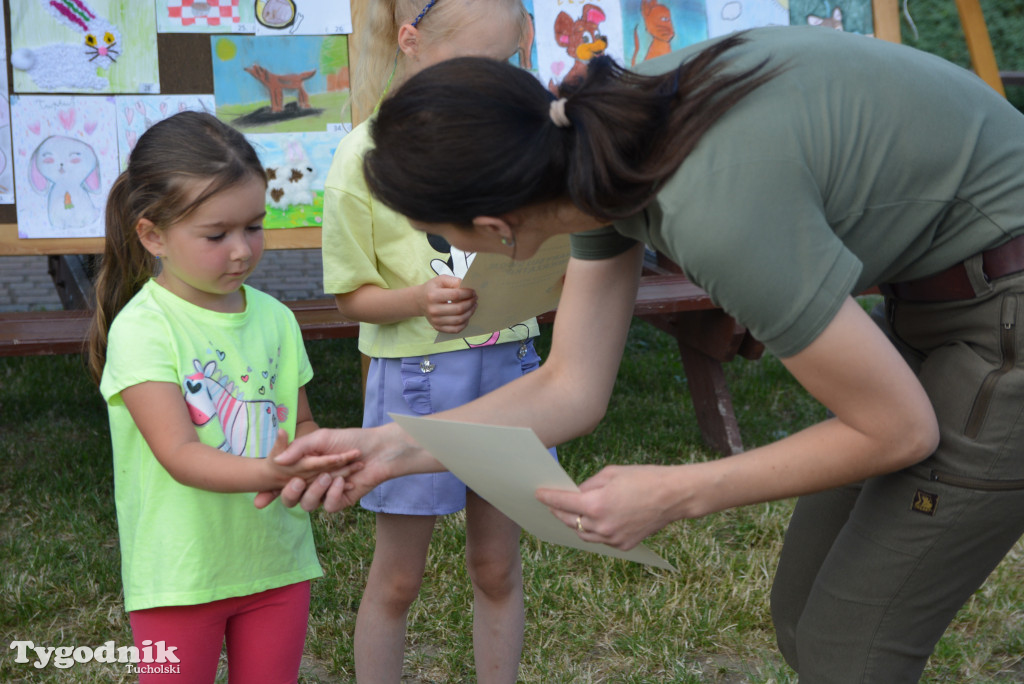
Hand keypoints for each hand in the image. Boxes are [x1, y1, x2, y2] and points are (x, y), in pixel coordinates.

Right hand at [253, 429, 361, 508]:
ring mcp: (325, 494)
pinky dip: (333, 494)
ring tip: (327, 476)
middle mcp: (311, 483)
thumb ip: (298, 448)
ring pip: (307, 505)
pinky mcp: (340, 501)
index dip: (267, 493)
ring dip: (315, 491)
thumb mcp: (320, 438)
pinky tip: (343, 482)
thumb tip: (277, 461)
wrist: (379, 449)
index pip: (279, 484)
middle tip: (295, 482)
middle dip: (289, 494)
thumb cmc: (350, 440)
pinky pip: (328, 506)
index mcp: (303, 469)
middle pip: (289, 499)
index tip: (258, 502)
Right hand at [419, 275, 475, 332]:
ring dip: (470, 313)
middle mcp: (433, 310)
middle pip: (459, 309)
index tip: (473, 292)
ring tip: (473, 306)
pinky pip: (455, 329)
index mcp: (433, 296)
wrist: (419, 301)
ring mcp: (435, 321)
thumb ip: (454, 281)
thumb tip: (467, 288)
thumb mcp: (440, 280)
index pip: (456, 295)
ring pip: (459, 320)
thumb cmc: (432, 289)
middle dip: (470, 303)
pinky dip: (464, 324)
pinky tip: (467, 316)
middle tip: (475, 299)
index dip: (468, 293)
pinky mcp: (438, 328)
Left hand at [535, 464, 688, 549]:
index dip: (548, 497)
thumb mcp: (610, 473)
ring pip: (583, 534)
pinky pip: (601, 539)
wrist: (673, 496)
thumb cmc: (643, 478)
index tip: (538, 494)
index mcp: (596, 504)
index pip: (562, 502)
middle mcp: (601, 525)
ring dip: (574, 523)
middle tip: (551, 504)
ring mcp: (612, 538)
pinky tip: (593, 521)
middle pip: (569, 521)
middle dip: (558, 511)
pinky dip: (594, 530)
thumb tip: (575, 493)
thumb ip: (588, 485)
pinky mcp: (623, 545)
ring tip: (570, 513)